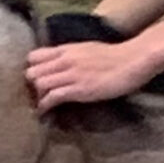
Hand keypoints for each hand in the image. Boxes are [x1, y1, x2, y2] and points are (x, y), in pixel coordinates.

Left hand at [25, 33, 162, 111]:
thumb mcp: (87, 49)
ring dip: (37, 97)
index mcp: (66, 50)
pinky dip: (45, 106)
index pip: (34, 57)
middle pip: (31, 72)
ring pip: (39, 84)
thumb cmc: (115, 56)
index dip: (32, 70)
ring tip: (42, 105)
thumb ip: (72, 56)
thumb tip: (63, 64)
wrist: (132, 60)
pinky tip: (45, 112)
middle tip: (36, 96)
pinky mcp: (78, 89)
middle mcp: (64, 60)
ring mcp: (71, 75)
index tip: (36, 81)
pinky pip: (53, 97)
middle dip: (31, 86)